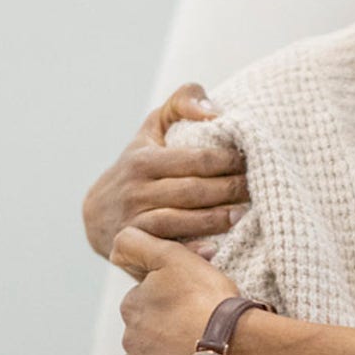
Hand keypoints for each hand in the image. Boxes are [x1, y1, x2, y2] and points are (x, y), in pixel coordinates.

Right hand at [83, 83, 248, 258]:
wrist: (96, 213)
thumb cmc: (139, 162)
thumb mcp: (153, 126)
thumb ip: (183, 102)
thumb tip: (214, 111)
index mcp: (144, 160)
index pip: (197, 160)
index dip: (229, 160)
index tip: (251, 160)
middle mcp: (136, 192)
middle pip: (194, 192)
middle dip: (230, 189)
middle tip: (258, 186)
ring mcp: (134, 223)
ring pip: (181, 222)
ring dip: (217, 219)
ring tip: (245, 213)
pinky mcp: (134, 250)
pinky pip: (166, 250)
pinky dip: (191, 251)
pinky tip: (216, 249)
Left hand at [113, 226, 240, 354]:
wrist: (232, 341)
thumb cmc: (205, 298)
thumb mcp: (173, 256)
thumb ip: (137, 243)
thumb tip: (116, 246)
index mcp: (131, 305)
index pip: (144, 294)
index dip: (168, 290)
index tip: (190, 292)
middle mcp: (130, 337)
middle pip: (149, 322)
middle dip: (168, 317)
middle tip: (197, 312)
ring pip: (157, 345)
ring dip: (172, 339)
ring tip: (200, 332)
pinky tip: (196, 350)